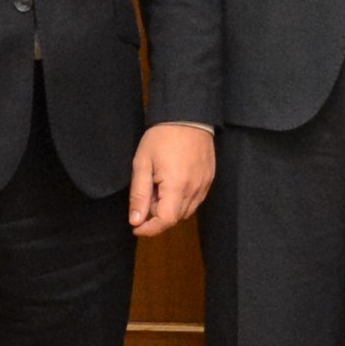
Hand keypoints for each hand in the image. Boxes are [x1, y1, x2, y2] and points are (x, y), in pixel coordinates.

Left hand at [128, 122, 215, 236]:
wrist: (188, 116)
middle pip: (176, 218)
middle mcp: (194, 189)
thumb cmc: (161, 138)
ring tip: (158, 189)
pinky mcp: (209, 179)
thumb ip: (139, 195)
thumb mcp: (142, 164)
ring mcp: (205, 185)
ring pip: (186, 212)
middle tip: (145, 197)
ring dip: (170, 209)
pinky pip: (195, 200)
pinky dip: (182, 201)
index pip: (165, 221)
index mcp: (177, 186)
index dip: (149, 229)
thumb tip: (135, 220)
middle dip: (157, 216)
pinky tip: (172, 185)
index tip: (135, 226)